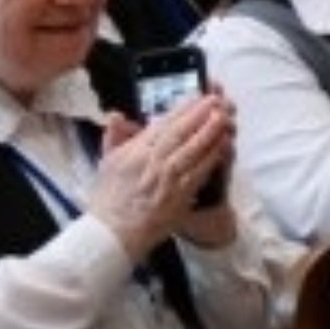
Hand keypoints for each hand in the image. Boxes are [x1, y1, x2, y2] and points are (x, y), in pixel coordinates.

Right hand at [86, 96, 237, 254]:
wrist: (111, 232)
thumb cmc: (108, 199)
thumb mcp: (105, 164)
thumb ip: (114, 137)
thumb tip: (117, 114)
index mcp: (132, 152)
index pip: (160, 125)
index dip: (181, 109)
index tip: (196, 96)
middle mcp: (149, 162)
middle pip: (179, 133)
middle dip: (199, 114)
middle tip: (216, 100)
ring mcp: (166, 178)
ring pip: (191, 149)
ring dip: (209, 131)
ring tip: (224, 116)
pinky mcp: (178, 195)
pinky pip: (199, 171)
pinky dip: (212, 156)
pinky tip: (224, 144)